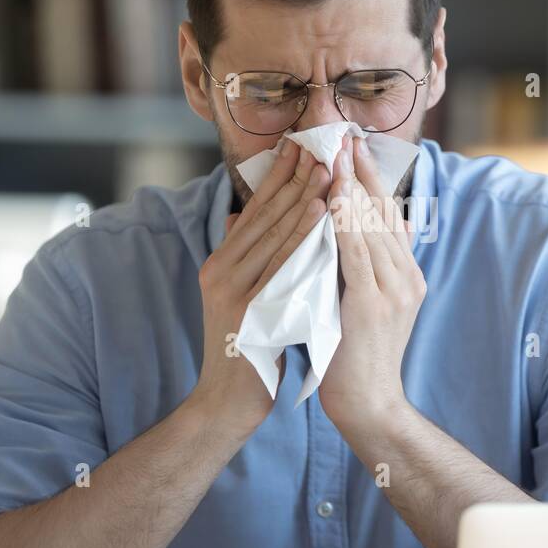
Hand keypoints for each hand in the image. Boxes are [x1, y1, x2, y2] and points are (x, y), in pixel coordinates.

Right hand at [193, 142, 329, 430]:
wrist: (227, 403)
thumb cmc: (246, 351)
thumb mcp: (241, 297)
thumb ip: (243, 256)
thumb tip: (242, 214)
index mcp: (220, 264)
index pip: (254, 211)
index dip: (278, 177)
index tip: (300, 146)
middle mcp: (221, 270)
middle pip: (264, 214)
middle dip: (295, 176)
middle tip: (320, 144)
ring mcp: (233, 289)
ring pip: (275, 231)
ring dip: (304, 195)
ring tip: (327, 166)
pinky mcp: (249, 308)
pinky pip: (284, 261)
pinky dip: (304, 231)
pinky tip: (323, 211)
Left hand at [319, 135, 425, 430]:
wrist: (368, 404)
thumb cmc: (357, 356)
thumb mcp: (371, 302)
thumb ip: (373, 264)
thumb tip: (379, 222)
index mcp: (406, 274)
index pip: (387, 215)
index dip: (370, 178)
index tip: (352, 145)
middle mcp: (406, 277)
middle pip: (382, 213)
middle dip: (361, 172)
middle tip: (342, 136)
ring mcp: (393, 291)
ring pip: (371, 228)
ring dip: (351, 188)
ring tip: (334, 156)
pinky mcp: (373, 306)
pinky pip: (357, 255)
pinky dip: (345, 225)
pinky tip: (332, 200)